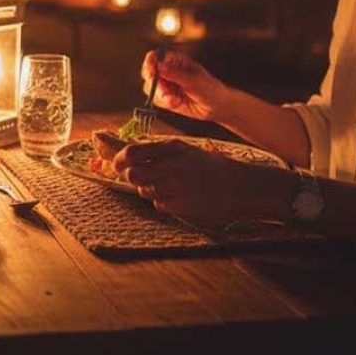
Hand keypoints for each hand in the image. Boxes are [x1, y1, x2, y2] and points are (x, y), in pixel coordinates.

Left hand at [112, 139, 249, 220]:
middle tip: (137, 178)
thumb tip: (127, 155)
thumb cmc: (208, 166)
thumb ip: (157, 151)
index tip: (116, 165)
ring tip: (167, 186)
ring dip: (149, 189)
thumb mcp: (184, 150)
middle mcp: (170, 167)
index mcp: (171, 149)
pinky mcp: (179, 205)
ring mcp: (174, 187)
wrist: (239, 186)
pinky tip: (179, 196)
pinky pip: (158, 204)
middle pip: (132, 174)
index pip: (131, 152)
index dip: (119, 159)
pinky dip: (163, 201)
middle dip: (130, 177)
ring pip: (143, 190)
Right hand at [140, 50, 228, 121]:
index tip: (151, 72)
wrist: (216, 106)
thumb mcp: (193, 80)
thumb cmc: (209, 88)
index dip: (150, 62)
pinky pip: (156, 99)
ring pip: (150, 88)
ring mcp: (165, 84)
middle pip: (148, 72)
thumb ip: (175, 74)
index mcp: (174, 60)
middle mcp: (167, 70)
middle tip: (163, 91)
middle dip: (154, 83)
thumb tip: (159, 66)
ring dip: (160, 95)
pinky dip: (165, 102)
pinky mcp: (164, 97)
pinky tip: (177, 102)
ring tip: (174, 100)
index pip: (155, 56)